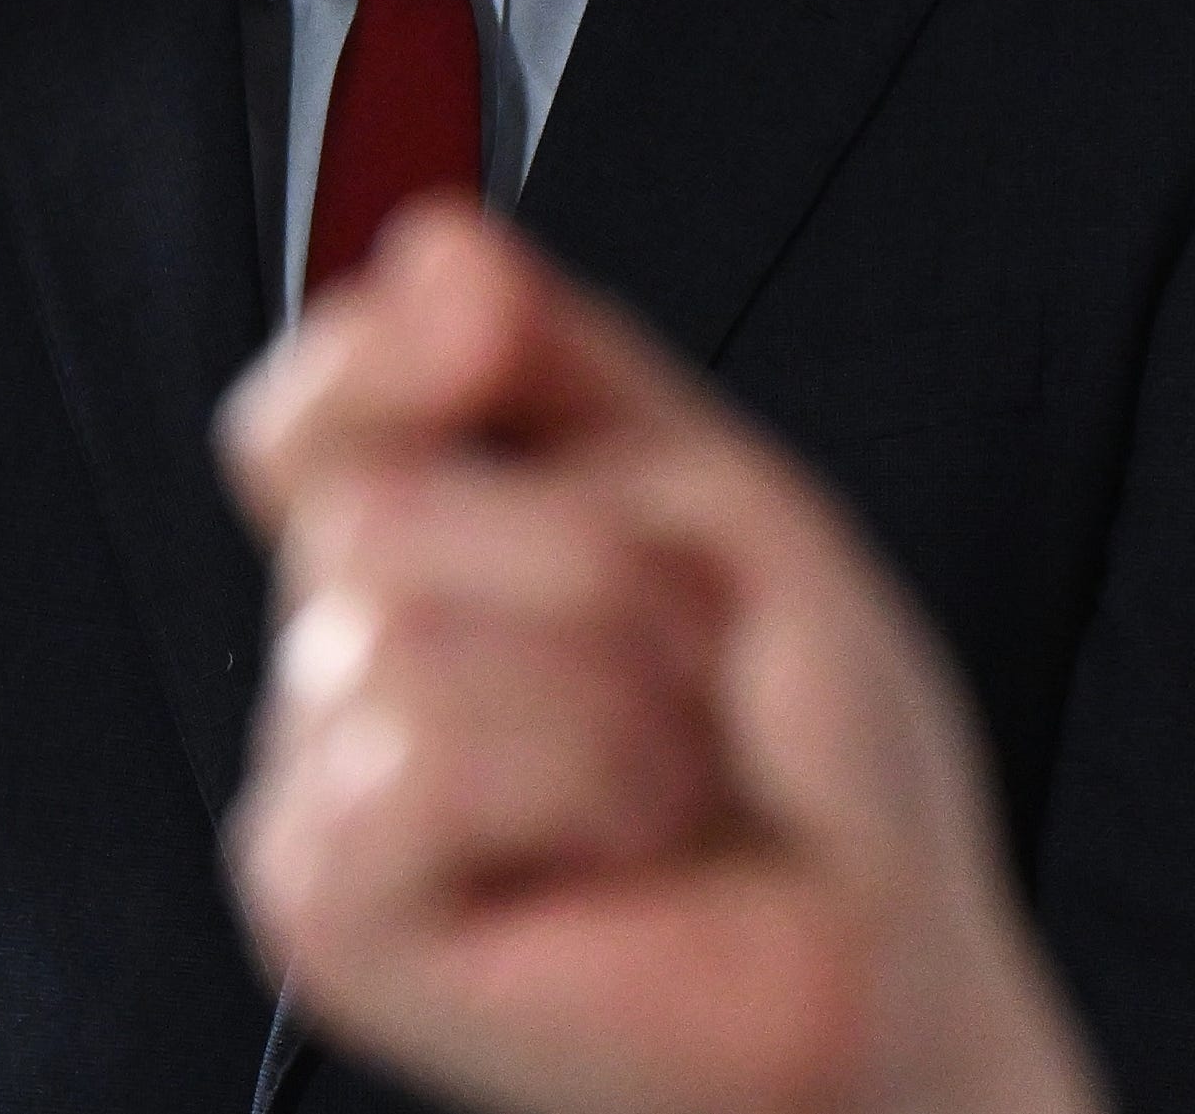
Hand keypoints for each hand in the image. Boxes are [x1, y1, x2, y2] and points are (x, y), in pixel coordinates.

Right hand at [221, 201, 1104, 1113]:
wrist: (886, 948)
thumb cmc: (816, 762)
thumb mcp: (720, 502)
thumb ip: (566, 365)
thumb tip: (434, 247)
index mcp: (438, 560)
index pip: (309, 410)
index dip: (371, 348)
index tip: (478, 323)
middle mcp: (353, 667)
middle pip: (380, 496)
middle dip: (602, 558)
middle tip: (684, 669)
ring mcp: (325, 789)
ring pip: (404, 620)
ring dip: (616, 685)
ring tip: (669, 771)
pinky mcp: (330, 909)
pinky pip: (412, 756)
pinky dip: (569, 779)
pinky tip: (619, 843)